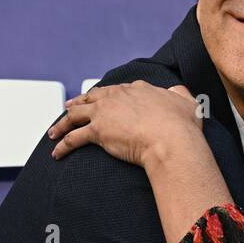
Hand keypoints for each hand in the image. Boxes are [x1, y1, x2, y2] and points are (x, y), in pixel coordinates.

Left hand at [47, 82, 200, 168]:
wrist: (172, 141)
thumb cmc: (183, 127)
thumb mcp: (189, 104)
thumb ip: (181, 96)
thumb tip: (179, 92)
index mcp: (139, 89)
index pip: (117, 90)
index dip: (106, 95)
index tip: (100, 99)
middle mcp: (118, 96)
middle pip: (92, 98)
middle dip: (78, 102)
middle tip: (69, 106)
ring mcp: (106, 113)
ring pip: (76, 115)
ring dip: (63, 123)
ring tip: (54, 132)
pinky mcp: (97, 131)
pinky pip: (73, 138)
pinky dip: (63, 145)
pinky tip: (56, 153)